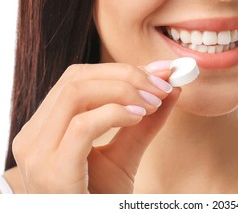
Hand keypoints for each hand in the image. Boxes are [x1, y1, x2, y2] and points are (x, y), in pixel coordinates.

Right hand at [12, 62, 179, 192]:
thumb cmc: (101, 199)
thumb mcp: (125, 155)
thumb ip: (145, 122)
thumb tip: (172, 90)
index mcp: (47, 127)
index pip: (79, 79)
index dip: (121, 70)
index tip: (160, 72)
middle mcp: (35, 135)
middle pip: (77, 78)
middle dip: (126, 75)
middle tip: (162, 85)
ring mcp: (39, 152)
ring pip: (77, 93)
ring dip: (124, 90)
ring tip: (154, 102)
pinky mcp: (53, 170)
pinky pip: (82, 125)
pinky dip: (115, 113)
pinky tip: (139, 116)